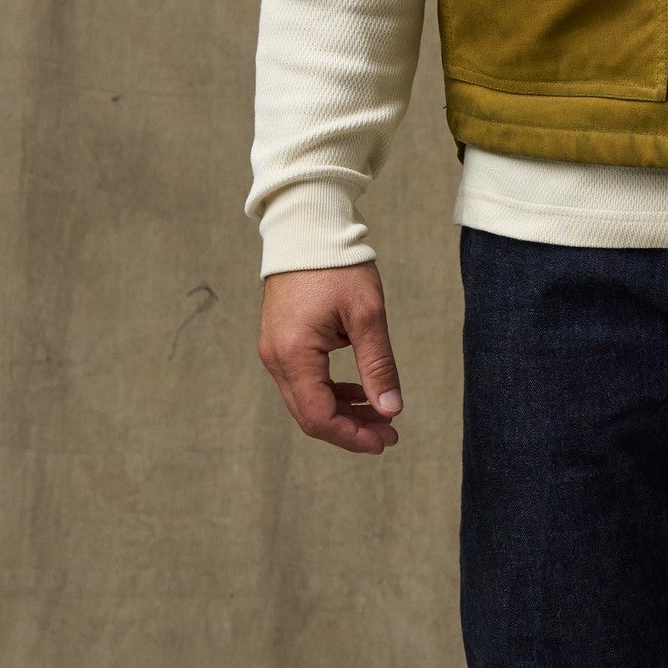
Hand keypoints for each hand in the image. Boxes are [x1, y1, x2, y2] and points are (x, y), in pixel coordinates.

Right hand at [258, 262, 404, 453]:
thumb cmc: (338, 264)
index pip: (319, 416)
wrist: (307, 228)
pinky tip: (360, 391)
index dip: (352, 435)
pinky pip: (305, 380)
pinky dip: (332, 391)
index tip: (386, 440)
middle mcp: (276, 359)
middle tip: (390, 435)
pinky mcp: (281, 341)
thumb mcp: (366, 314)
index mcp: (294, 354)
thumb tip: (392, 409)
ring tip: (382, 416)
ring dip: (344, 411)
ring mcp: (274, 350)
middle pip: (310, 414)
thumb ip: (378, 364)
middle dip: (351, 429)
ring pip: (308, 399)